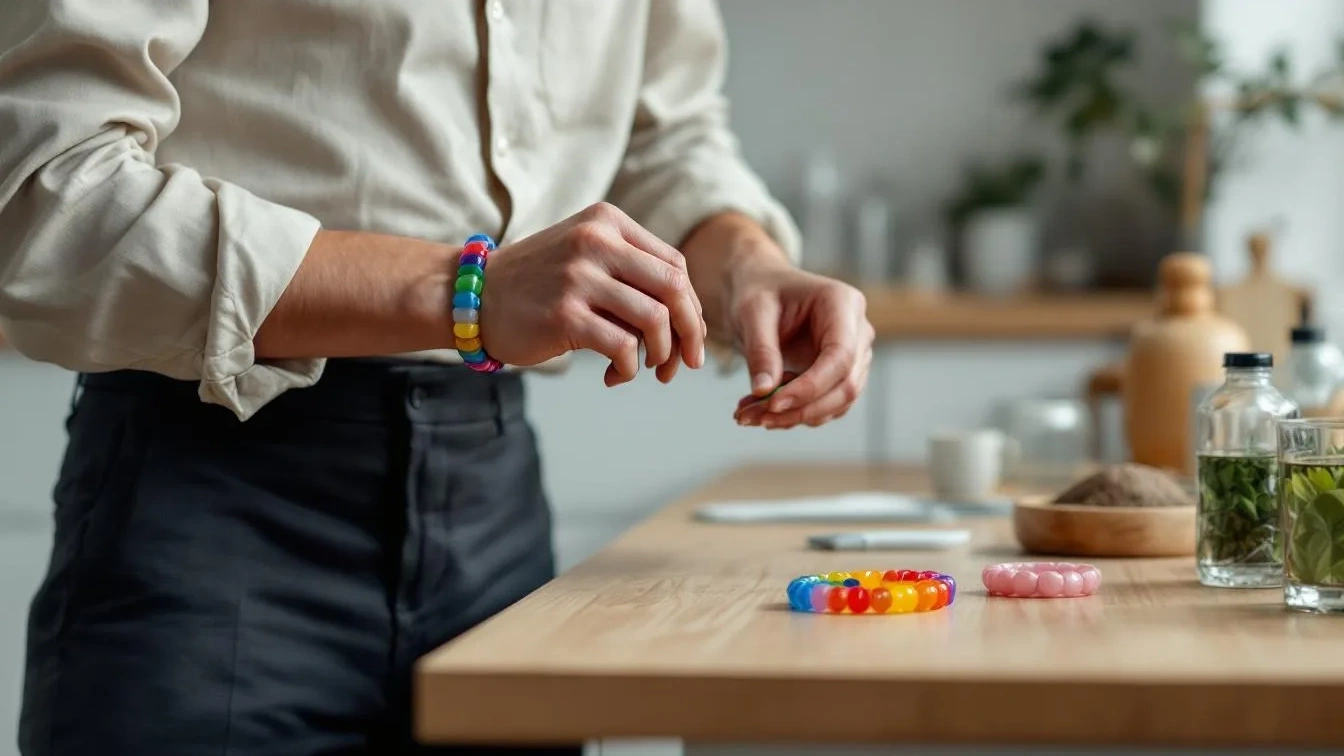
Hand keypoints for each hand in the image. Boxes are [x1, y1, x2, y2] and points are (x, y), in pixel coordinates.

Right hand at [480, 203, 705, 385]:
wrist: (472, 296)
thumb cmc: (537, 284)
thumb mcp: (584, 255)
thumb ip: (631, 271)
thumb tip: (688, 318)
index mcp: (607, 222)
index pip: (675, 265)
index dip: (690, 307)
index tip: (688, 337)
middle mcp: (596, 241)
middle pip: (674, 289)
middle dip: (690, 333)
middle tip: (685, 363)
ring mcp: (579, 277)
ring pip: (655, 319)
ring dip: (661, 354)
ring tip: (647, 369)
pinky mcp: (565, 315)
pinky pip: (623, 347)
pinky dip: (630, 368)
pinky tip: (616, 375)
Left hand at [728, 259, 873, 428]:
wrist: (761, 291)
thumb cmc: (759, 292)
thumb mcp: (752, 313)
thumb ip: (761, 350)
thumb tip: (764, 393)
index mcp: (843, 303)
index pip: (840, 356)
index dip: (811, 386)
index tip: (772, 404)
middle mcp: (858, 331)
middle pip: (846, 385)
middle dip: (800, 409)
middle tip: (752, 417)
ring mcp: (855, 355)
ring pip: (838, 402)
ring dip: (793, 416)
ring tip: (747, 414)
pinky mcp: (841, 375)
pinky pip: (826, 405)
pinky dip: (793, 413)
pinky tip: (759, 408)